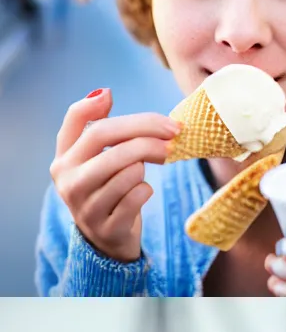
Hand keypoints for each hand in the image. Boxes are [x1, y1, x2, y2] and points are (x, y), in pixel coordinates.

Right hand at [51, 88, 181, 263]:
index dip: (97, 105)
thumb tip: (103, 92)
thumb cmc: (107, 188)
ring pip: (128, 168)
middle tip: (175, 134)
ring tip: (143, 173)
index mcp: (64, 158)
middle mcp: (67, 180)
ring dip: (146, 166)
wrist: (106, 239)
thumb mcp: (94, 158)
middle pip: (107, 139)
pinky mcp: (106, 226)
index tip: (123, 98)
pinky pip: (138, 195)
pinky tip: (141, 194)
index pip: (78, 120)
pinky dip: (147, 190)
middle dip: (147, 131)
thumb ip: (96, 126)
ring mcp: (84, 205)